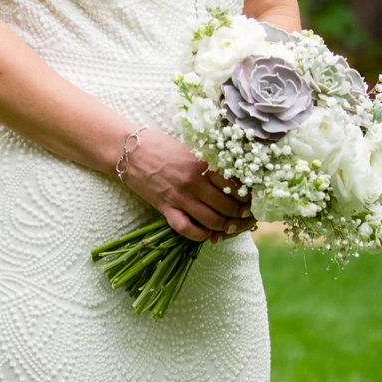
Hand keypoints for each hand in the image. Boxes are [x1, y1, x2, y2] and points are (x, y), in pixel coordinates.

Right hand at [119, 131, 250, 243]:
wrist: (130, 151)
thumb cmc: (162, 147)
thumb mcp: (192, 149)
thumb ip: (211, 163)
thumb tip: (235, 179)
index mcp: (204, 164)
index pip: (236, 186)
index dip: (248, 196)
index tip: (251, 200)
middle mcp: (194, 182)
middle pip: (228, 206)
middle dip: (241, 215)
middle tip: (245, 216)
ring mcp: (179, 197)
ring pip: (212, 220)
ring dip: (225, 227)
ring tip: (230, 226)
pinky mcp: (165, 208)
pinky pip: (187, 229)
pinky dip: (200, 235)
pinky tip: (206, 233)